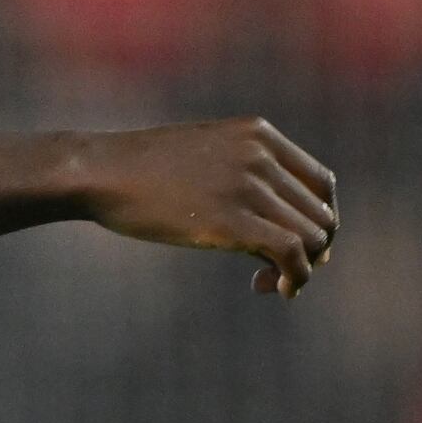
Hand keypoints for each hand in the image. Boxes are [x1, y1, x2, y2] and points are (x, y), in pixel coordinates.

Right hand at [80, 118, 339, 294]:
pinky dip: (295, 278)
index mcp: (258, 134)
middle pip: (321, 215)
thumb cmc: (140, 172)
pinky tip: (272, 288)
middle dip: (310, 252)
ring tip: (270, 283)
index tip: (296, 248)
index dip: (320, 222)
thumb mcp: (202, 157)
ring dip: (302, 270)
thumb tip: (267, 223)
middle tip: (275, 274)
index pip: (323, 184)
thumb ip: (240, 174)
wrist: (99, 171)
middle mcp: (261, 155)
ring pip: (313, 237)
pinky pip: (291, 253)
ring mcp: (248, 185)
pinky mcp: (231, 220)